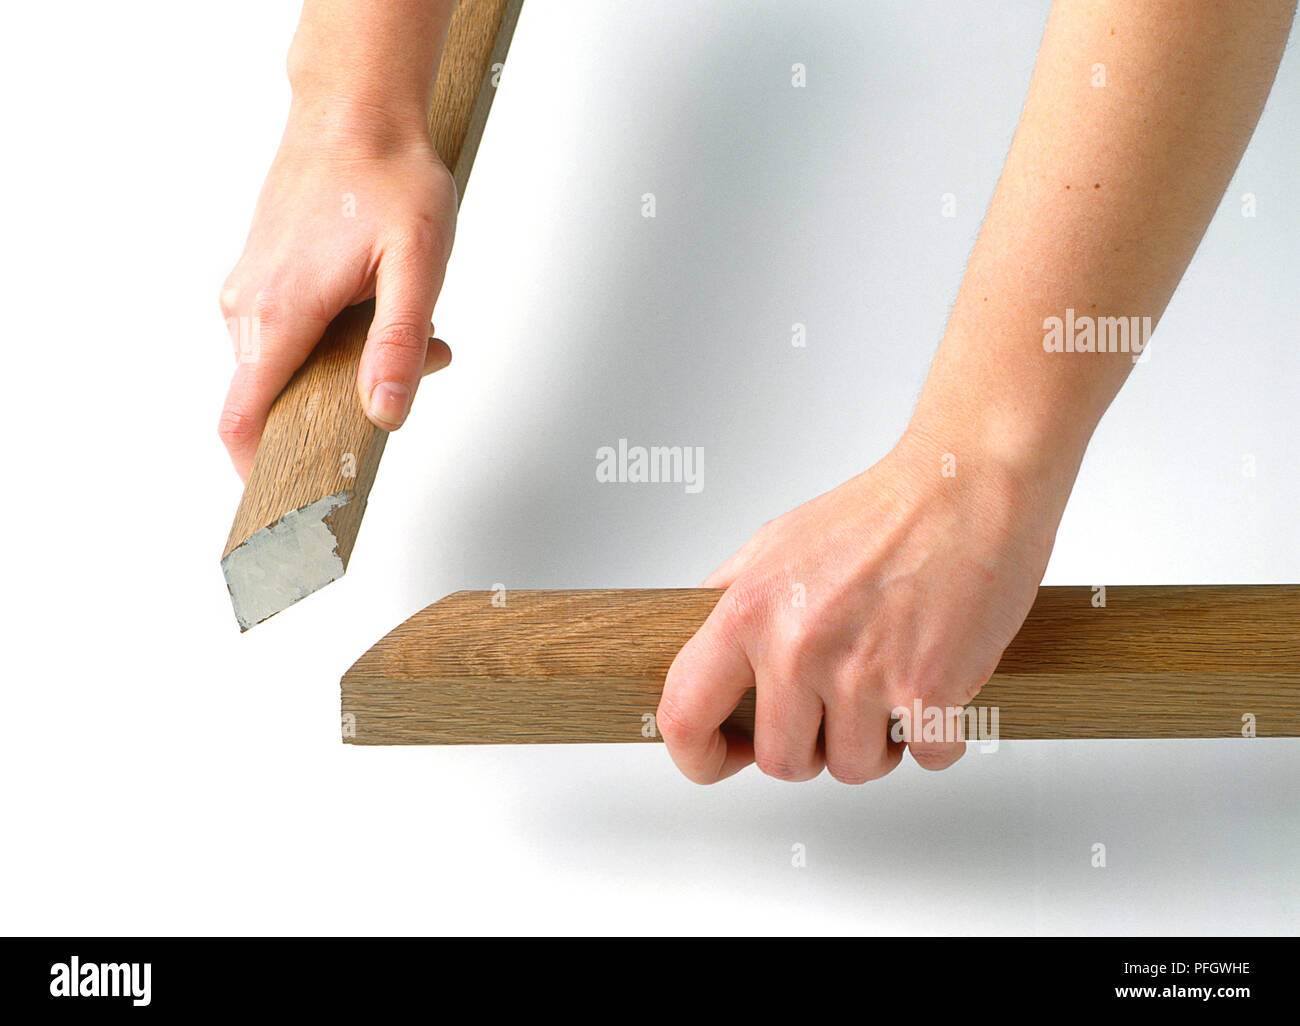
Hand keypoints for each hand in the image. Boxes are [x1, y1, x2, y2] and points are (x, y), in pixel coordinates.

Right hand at [218, 106, 455, 478]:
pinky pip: (290, 334)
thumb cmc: (387, 176)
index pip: (240, 418)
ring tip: (409, 330)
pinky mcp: (262, 277)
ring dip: (348, 367)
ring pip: (288, 365)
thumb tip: (385, 412)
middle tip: (411, 374)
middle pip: (277, 398)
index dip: (258, 471)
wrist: (357, 110)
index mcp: (279, 314)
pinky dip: (337, 339)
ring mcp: (250, 290)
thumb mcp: (417, 266)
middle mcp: (249, 307)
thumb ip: (400, 344)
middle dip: (343, 406)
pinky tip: (381, 308)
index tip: (288, 503)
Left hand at [657, 428, 1065, 783]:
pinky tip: (936, 688)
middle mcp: (798, 646)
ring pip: (855, 768)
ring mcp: (863, 674)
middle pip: (781, 761)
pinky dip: (937, 736)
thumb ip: (729, 600)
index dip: (697, 754)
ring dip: (877, 744)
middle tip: (835, 710)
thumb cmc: (882, 511)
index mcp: (749, 611)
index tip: (721, 756)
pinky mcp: (930, 690)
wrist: (967, 485)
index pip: (683, 715)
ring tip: (889, 691)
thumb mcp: (774, 542)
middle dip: (811, 747)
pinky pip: (926, 756)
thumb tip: (698, 649)